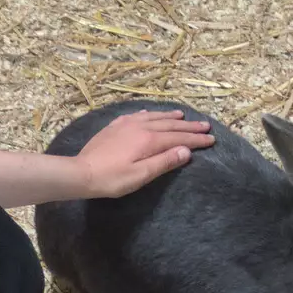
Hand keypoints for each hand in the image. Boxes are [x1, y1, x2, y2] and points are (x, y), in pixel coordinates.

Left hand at [76, 109, 214, 197]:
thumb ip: (164, 162)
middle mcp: (140, 127)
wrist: (82, 172)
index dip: (196, 140)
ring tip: (183, 115)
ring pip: (154, 117)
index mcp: (149, 140)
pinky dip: (149, 114)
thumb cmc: (112, 179)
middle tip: (205, 126)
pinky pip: (136, 115)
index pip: (179, 138)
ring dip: (170, 117)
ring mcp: (126, 124)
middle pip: (170, 125)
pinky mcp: (114, 126)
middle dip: (189, 127)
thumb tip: (186, 151)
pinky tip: (149, 114)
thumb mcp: (141, 175)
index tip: (211, 140)